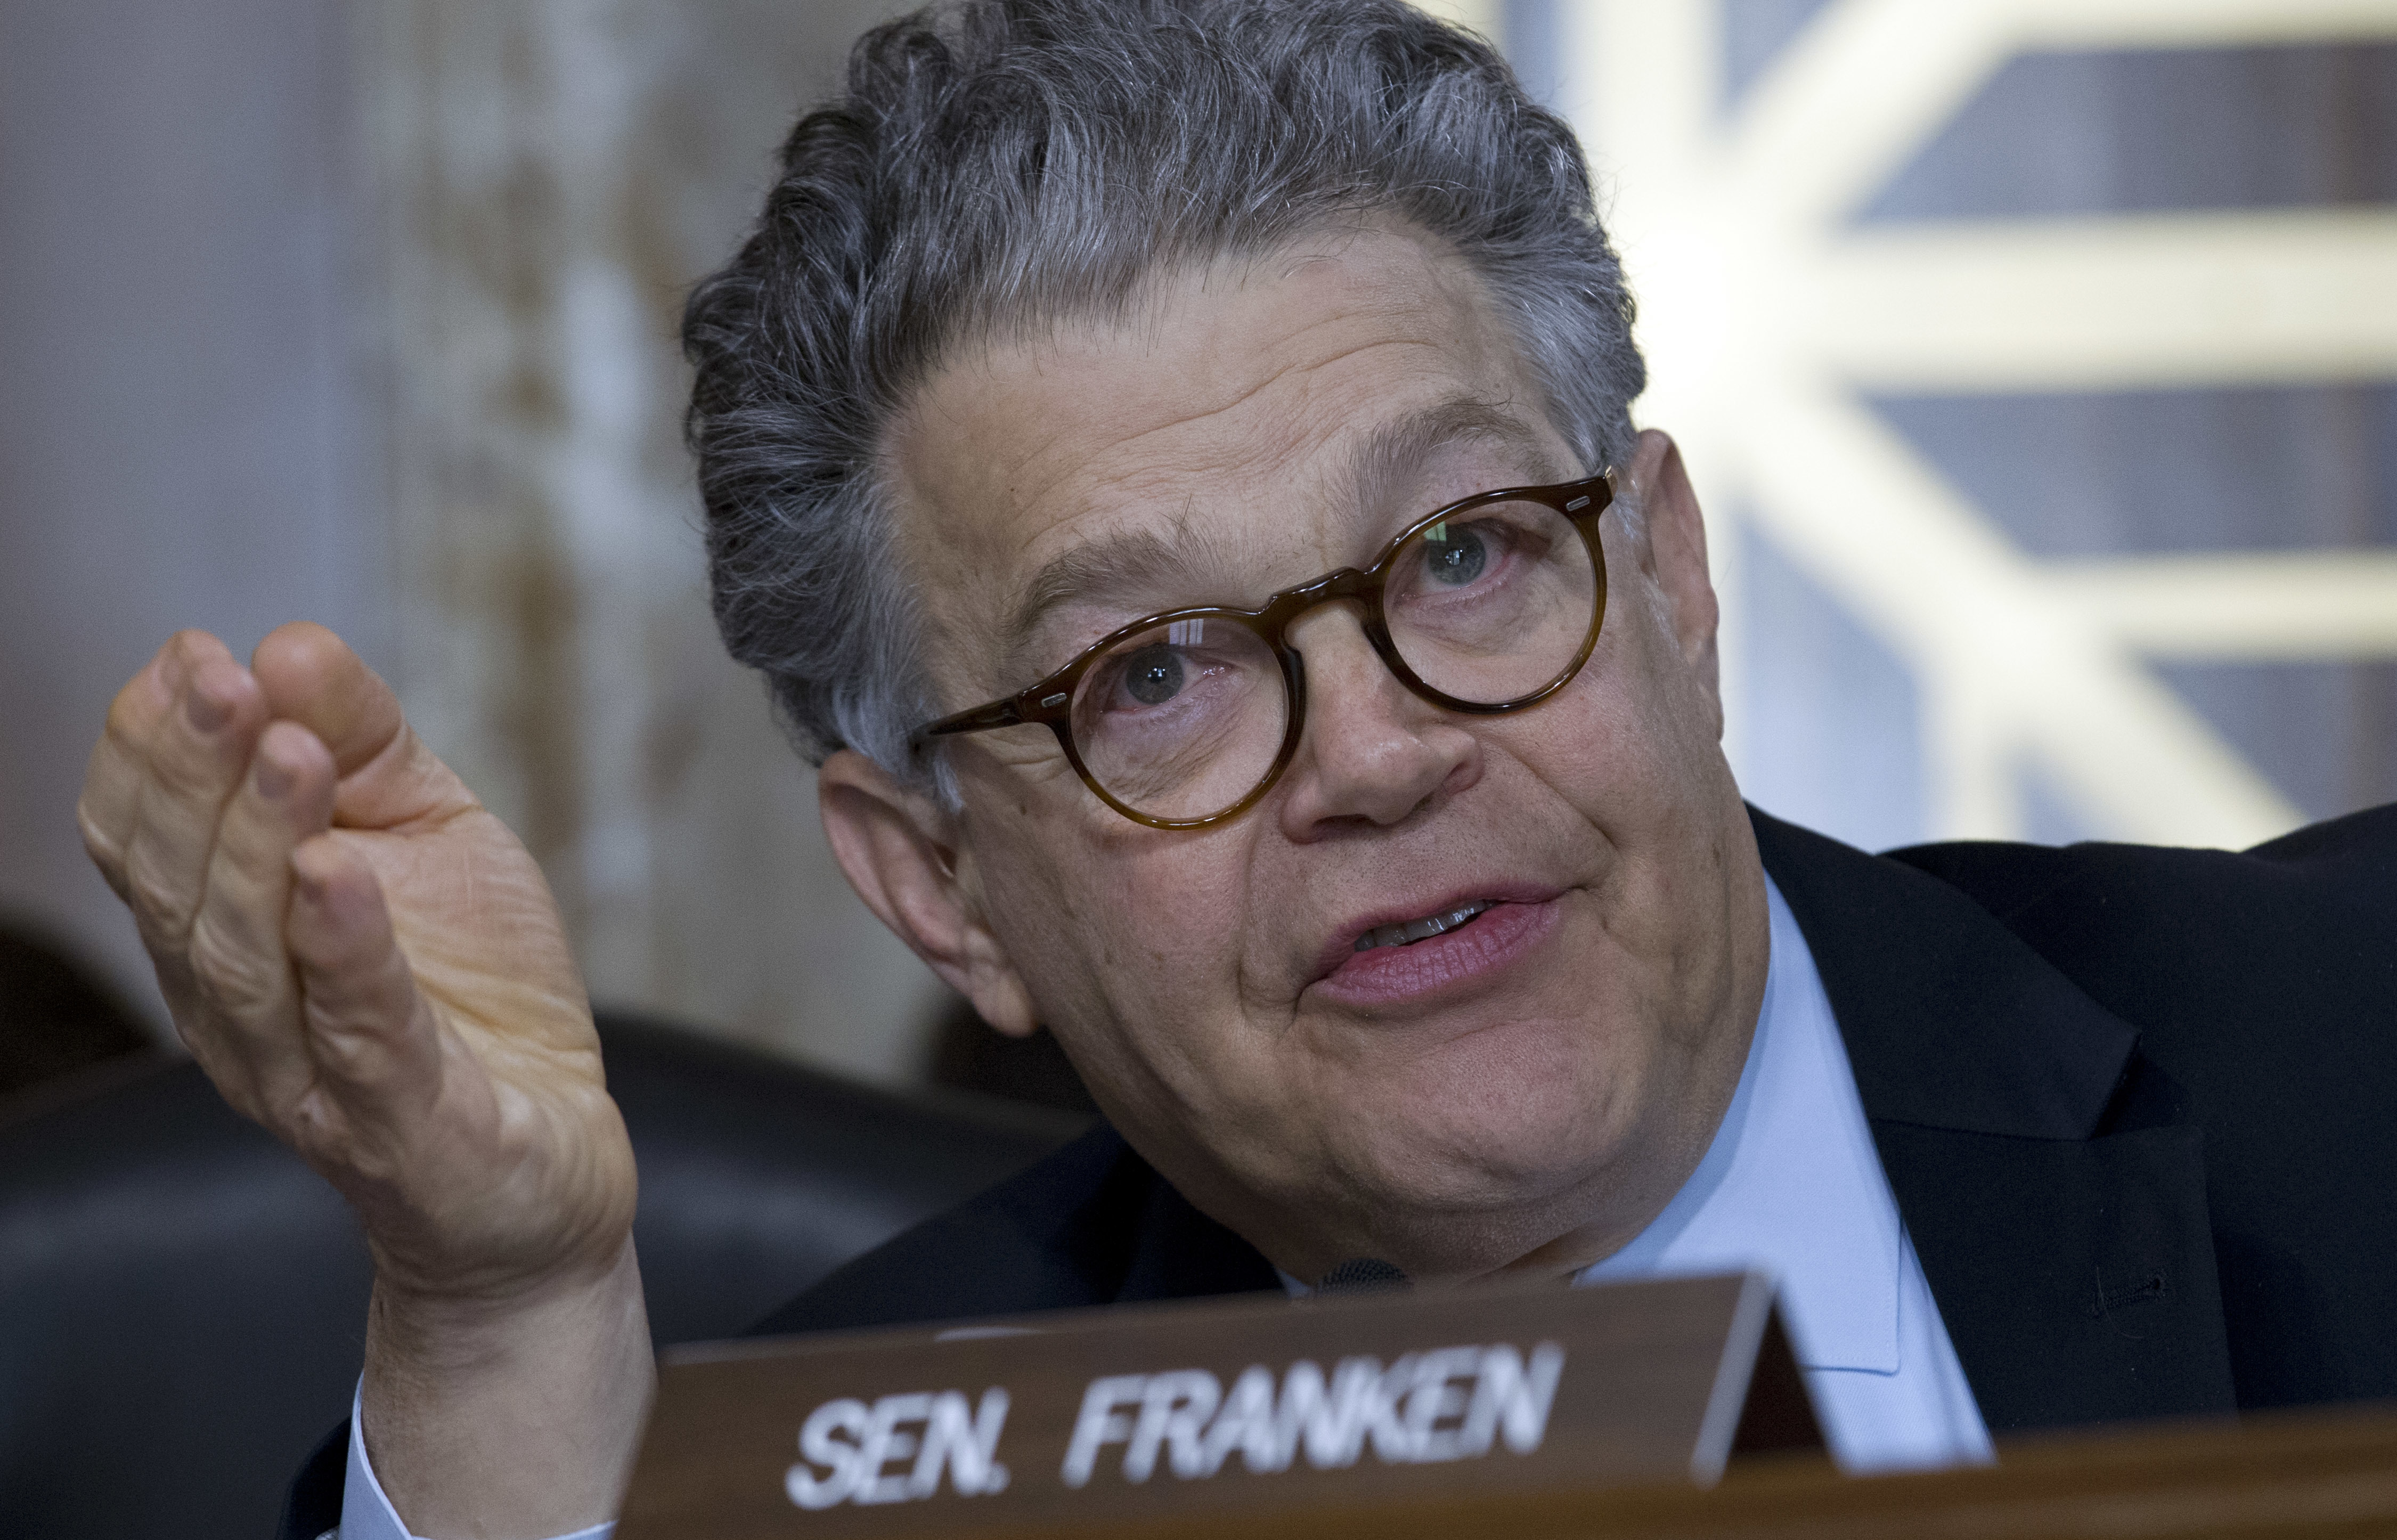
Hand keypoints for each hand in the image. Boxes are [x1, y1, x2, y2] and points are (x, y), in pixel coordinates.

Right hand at [79, 624, 650, 1533]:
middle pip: (178, 884)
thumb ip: (366, 743)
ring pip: (246, 956)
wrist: (547, 1160)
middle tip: (223, 678)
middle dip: (195, 773)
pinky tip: (340, 877)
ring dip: (261, 843)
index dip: (155, 743)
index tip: (195, 652)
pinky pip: (361, 1033)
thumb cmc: (472, 993)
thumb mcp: (431, 835)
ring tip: (291, 752)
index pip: (142, 833)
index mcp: (225, 930)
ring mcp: (311, 1075)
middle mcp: (238, 1008)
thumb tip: (292, 641)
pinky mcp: (402, 1125)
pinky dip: (346, 952)